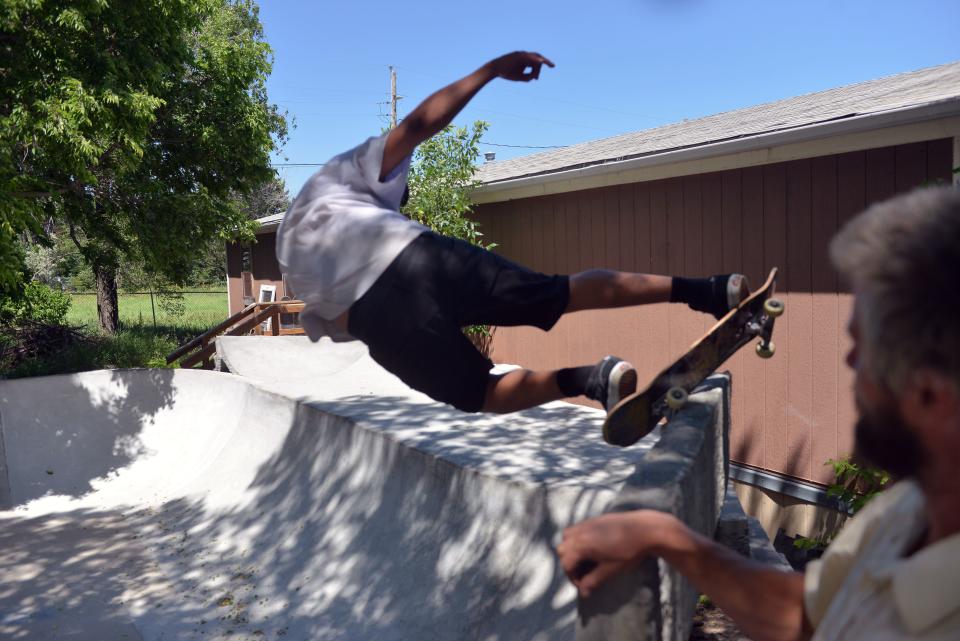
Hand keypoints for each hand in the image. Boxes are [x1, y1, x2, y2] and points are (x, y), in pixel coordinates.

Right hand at [487, 51, 554, 81]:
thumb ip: (526, 77)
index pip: (535, 63)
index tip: (536, 79)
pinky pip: (529, 56)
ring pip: (534, 57)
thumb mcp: (518, 77)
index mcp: (524, 60)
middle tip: (553, 66)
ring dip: (540, 62)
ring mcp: (521, 54)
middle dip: (545, 61)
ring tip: (547, 64)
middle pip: (537, 58)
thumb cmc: (505, 73)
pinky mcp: (518, 55)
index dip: (537, 71)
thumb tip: (534, 78)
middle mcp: (523, 55)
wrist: (494, 69)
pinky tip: (541, 61)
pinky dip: (535, 58)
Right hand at [557, 511, 671, 597]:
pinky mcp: (595, 519)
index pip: (566, 564)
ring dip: (572, 549)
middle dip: (569, 563)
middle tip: (584, 573)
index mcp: (582, 545)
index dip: (572, 577)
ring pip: (567, 536)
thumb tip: (583, 593)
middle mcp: (580, 532)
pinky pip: (578, 528)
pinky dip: (579, 539)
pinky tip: (594, 548)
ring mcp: (587, 523)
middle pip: (562, 549)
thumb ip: (593, 580)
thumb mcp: (610, 570)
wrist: (645, 530)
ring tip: (586, 559)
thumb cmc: (628, 551)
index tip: (584, 585)